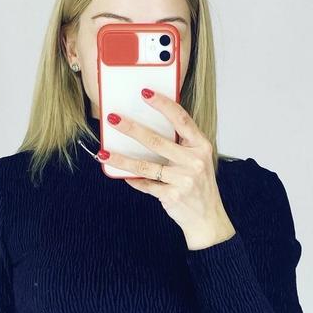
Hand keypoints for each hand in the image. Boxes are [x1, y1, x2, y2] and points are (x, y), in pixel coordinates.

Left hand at [98, 89, 236, 249]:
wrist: (208, 219)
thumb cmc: (200, 187)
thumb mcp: (199, 161)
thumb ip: (182, 146)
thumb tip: (149, 130)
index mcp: (201, 147)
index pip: (181, 119)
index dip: (163, 104)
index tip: (145, 93)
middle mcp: (193, 161)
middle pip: (157, 141)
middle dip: (132, 128)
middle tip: (113, 119)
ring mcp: (182, 180)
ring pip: (145, 165)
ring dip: (122, 159)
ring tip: (105, 153)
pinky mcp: (172, 196)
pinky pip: (146, 185)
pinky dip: (134, 180)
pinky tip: (123, 176)